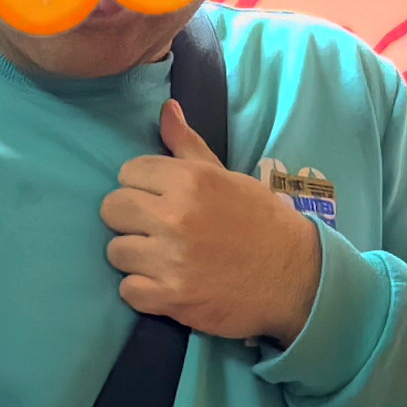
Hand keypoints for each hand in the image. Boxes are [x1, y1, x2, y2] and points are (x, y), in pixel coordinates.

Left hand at [102, 104, 323, 341]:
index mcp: (189, 180)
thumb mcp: (226, 176)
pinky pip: (127, 290)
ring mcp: (171, 259)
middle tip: (156, 228)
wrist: (293, 276)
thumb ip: (188, 145)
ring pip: (115, 250)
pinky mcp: (171, 297)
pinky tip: (165, 284)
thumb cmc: (259, 221)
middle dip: (131, 218)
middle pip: (113, 209)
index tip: (159, 199)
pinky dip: (143, 290)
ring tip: (163, 257)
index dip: (141, 186)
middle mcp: (175, 216)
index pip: (128, 172)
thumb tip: (167, 108)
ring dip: (136, 256)